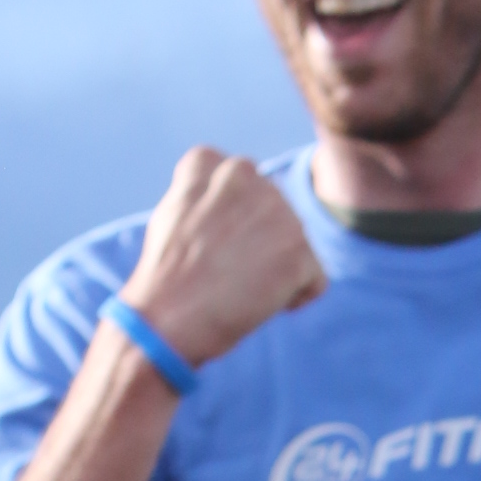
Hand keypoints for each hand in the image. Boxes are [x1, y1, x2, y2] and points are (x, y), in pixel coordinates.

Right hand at [119, 148, 326, 367]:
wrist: (166, 319)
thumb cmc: (165, 277)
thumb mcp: (174, 214)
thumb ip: (207, 195)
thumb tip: (234, 204)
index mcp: (211, 161)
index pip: (243, 189)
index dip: (233, 225)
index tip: (210, 249)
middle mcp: (245, 173)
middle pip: (274, 215)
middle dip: (261, 244)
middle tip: (226, 274)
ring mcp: (276, 211)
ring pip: (295, 245)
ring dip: (276, 271)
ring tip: (239, 289)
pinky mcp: (298, 251)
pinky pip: (314, 280)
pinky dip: (296, 297)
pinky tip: (261, 305)